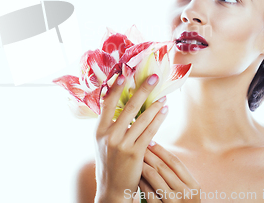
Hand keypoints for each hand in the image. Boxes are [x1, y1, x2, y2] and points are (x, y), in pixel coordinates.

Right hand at [94, 73, 169, 202]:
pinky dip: (158, 119)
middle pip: (128, 107)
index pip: (107, 103)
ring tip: (163, 95)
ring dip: (154, 105)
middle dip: (142, 90)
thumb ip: (109, 125)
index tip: (124, 74)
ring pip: (141, 119)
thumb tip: (121, 106)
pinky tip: (164, 111)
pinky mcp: (135, 154)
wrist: (112, 190)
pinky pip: (149, 132)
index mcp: (98, 131)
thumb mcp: (102, 143)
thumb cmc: (109, 163)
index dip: (116, 88)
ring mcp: (122, 145)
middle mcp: (109, 136)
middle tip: (153, 78)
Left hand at [139, 142, 200, 201]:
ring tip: (134, 157)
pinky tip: (135, 176)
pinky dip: (140, 182)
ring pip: (154, 177)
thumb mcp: (187, 193)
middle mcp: (186, 194)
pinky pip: (147, 192)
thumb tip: (159, 153)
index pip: (175, 162)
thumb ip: (178, 177)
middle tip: (138, 145)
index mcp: (194, 187)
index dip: (161, 150)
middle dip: (149, 154)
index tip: (150, 141)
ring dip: (143, 165)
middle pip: (163, 168)